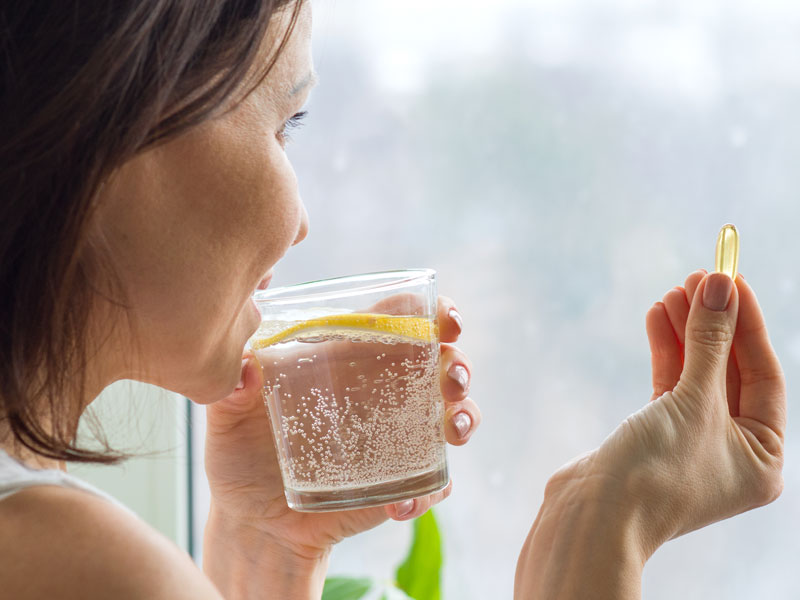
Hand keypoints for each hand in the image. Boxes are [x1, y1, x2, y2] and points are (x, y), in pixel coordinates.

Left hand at [202, 297, 479, 583]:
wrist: (251, 523)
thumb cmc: (239, 458)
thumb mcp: (226, 422)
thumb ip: (229, 392)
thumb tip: (244, 368)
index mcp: (346, 361)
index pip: (402, 322)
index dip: (435, 314)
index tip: (447, 319)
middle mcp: (380, 393)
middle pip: (440, 364)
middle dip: (459, 363)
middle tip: (451, 375)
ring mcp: (395, 437)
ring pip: (453, 416)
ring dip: (466, 416)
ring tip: (454, 429)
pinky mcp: (397, 482)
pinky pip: (432, 483)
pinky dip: (429, 491)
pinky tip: (400, 504)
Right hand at [515, 271, 785, 597]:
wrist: (591, 516)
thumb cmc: (653, 471)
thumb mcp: (692, 400)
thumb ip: (710, 340)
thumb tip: (719, 284)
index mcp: (762, 457)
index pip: (764, 374)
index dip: (748, 322)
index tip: (729, 278)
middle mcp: (732, 451)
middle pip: (731, 371)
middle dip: (714, 323)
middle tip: (698, 276)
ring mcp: (692, 443)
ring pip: (697, 375)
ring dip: (687, 332)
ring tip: (673, 292)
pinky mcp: (656, 435)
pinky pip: (669, 385)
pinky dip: (665, 352)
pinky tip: (657, 318)